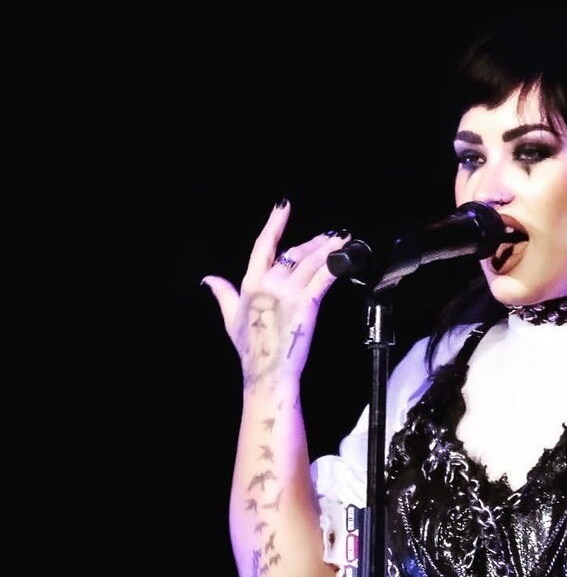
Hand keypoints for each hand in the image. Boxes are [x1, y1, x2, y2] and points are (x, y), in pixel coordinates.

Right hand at [202, 200, 350, 387]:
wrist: (267, 371)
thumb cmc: (250, 349)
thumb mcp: (230, 318)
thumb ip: (223, 294)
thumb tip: (209, 279)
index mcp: (250, 283)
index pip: (264, 245)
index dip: (274, 223)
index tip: (284, 206)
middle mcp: (269, 282)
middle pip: (294, 253)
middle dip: (314, 242)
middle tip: (329, 236)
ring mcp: (288, 292)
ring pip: (312, 262)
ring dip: (329, 248)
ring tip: (343, 238)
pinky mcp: (307, 303)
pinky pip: (324, 278)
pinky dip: (337, 265)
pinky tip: (347, 256)